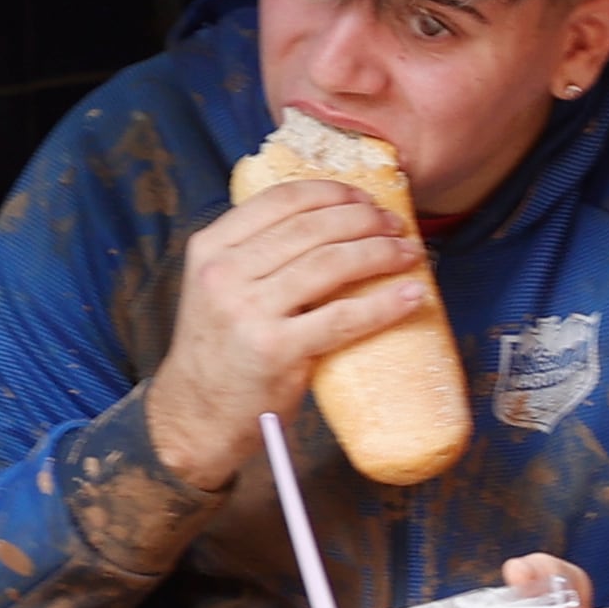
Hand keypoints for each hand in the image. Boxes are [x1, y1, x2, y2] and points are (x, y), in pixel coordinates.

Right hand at [145, 180, 432, 488]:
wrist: (196, 414)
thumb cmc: (221, 349)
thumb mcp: (219, 288)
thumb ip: (256, 255)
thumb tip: (327, 224)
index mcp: (211, 248)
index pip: (279, 200)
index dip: (330, 192)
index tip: (364, 197)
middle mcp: (225, 273)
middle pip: (310, 229)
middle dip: (363, 220)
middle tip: (395, 225)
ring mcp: (248, 312)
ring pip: (330, 264)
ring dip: (379, 253)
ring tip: (409, 253)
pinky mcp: (276, 351)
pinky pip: (343, 318)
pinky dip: (384, 304)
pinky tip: (412, 295)